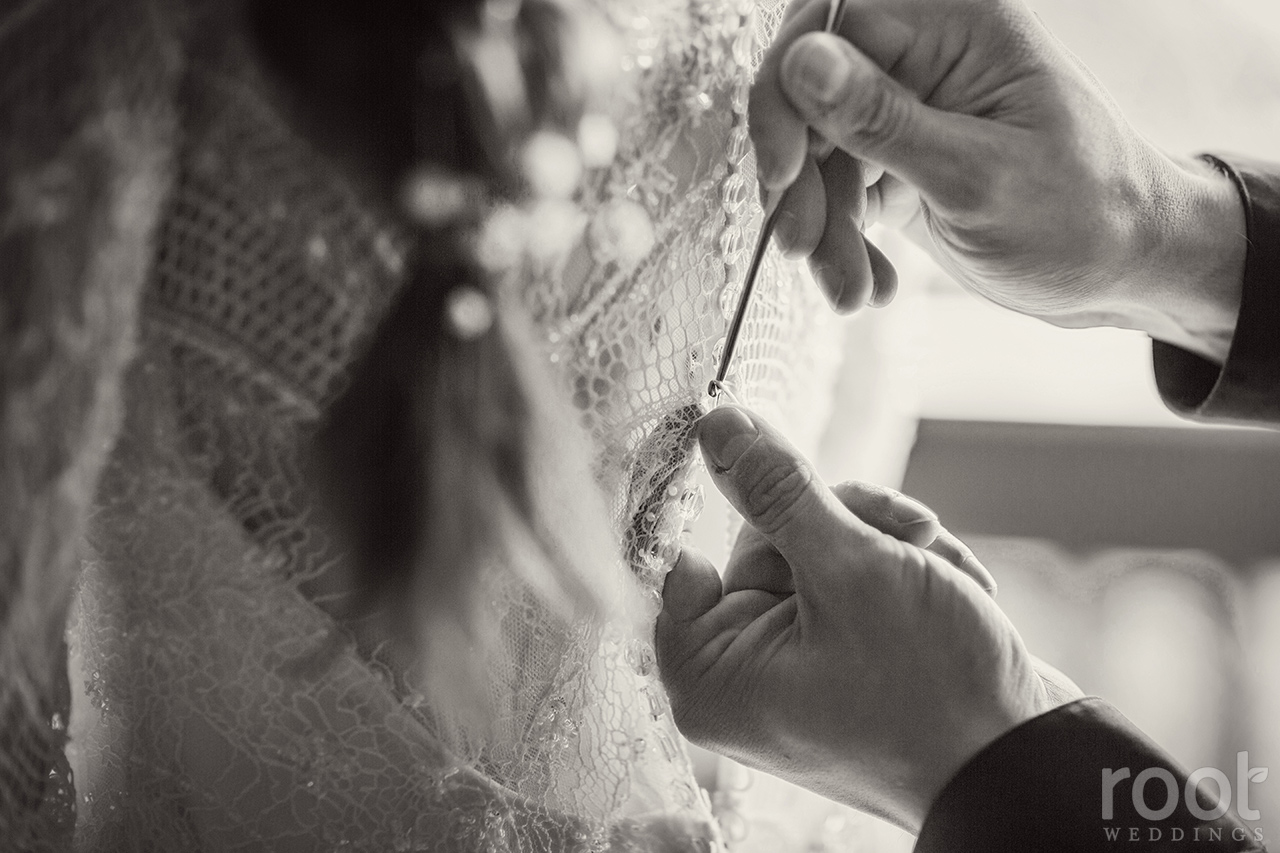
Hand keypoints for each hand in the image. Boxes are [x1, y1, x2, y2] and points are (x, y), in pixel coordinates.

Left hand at [654, 405, 1052, 831]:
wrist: (1023, 761)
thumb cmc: (929, 688)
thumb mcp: (850, 570)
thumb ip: (777, 492)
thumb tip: (718, 425)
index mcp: (712, 673)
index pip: (686, 555)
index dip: (732, 500)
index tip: (766, 446)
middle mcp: (745, 674)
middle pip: (766, 542)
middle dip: (848, 527)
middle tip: (909, 534)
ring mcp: (800, 665)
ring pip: (822, 551)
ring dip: (890, 547)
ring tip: (942, 572)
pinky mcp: (850, 656)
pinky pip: (857, 584)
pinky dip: (907, 575)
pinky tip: (955, 592)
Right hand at [752, 0, 1244, 363]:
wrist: (1126, 270)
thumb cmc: (1081, 216)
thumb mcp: (976, 177)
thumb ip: (882, 121)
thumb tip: (800, 60)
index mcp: (956, 27)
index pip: (830, 24)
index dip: (788, 94)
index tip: (782, 172)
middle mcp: (924, 58)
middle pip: (811, 98)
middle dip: (802, 184)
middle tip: (803, 250)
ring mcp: (908, 113)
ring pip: (817, 156)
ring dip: (822, 230)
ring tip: (851, 295)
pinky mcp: (898, 164)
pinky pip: (839, 195)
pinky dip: (843, 244)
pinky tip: (873, 286)